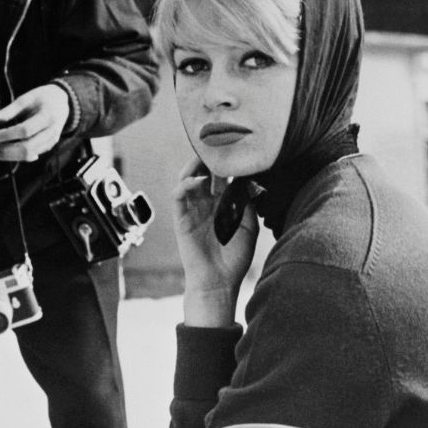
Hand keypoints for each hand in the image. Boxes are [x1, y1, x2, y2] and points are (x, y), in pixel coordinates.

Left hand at [0, 82, 69, 162]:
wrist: (62, 102)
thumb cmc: (43, 97)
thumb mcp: (26, 98)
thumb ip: (8, 111)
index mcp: (47, 116)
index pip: (24, 130)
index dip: (5, 135)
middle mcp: (51, 132)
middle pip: (26, 148)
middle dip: (4, 150)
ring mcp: (51, 141)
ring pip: (27, 155)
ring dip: (8, 155)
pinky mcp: (48, 147)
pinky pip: (30, 155)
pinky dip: (15, 156)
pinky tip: (4, 151)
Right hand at [173, 159, 255, 324]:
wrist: (218, 283)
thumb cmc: (234, 258)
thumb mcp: (248, 227)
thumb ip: (247, 203)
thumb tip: (249, 180)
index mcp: (222, 205)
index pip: (222, 176)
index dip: (227, 162)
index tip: (237, 148)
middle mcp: (206, 204)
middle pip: (204, 173)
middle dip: (210, 158)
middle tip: (219, 144)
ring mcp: (192, 210)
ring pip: (188, 178)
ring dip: (195, 166)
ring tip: (205, 156)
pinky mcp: (181, 219)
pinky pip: (179, 196)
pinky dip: (185, 184)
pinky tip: (197, 180)